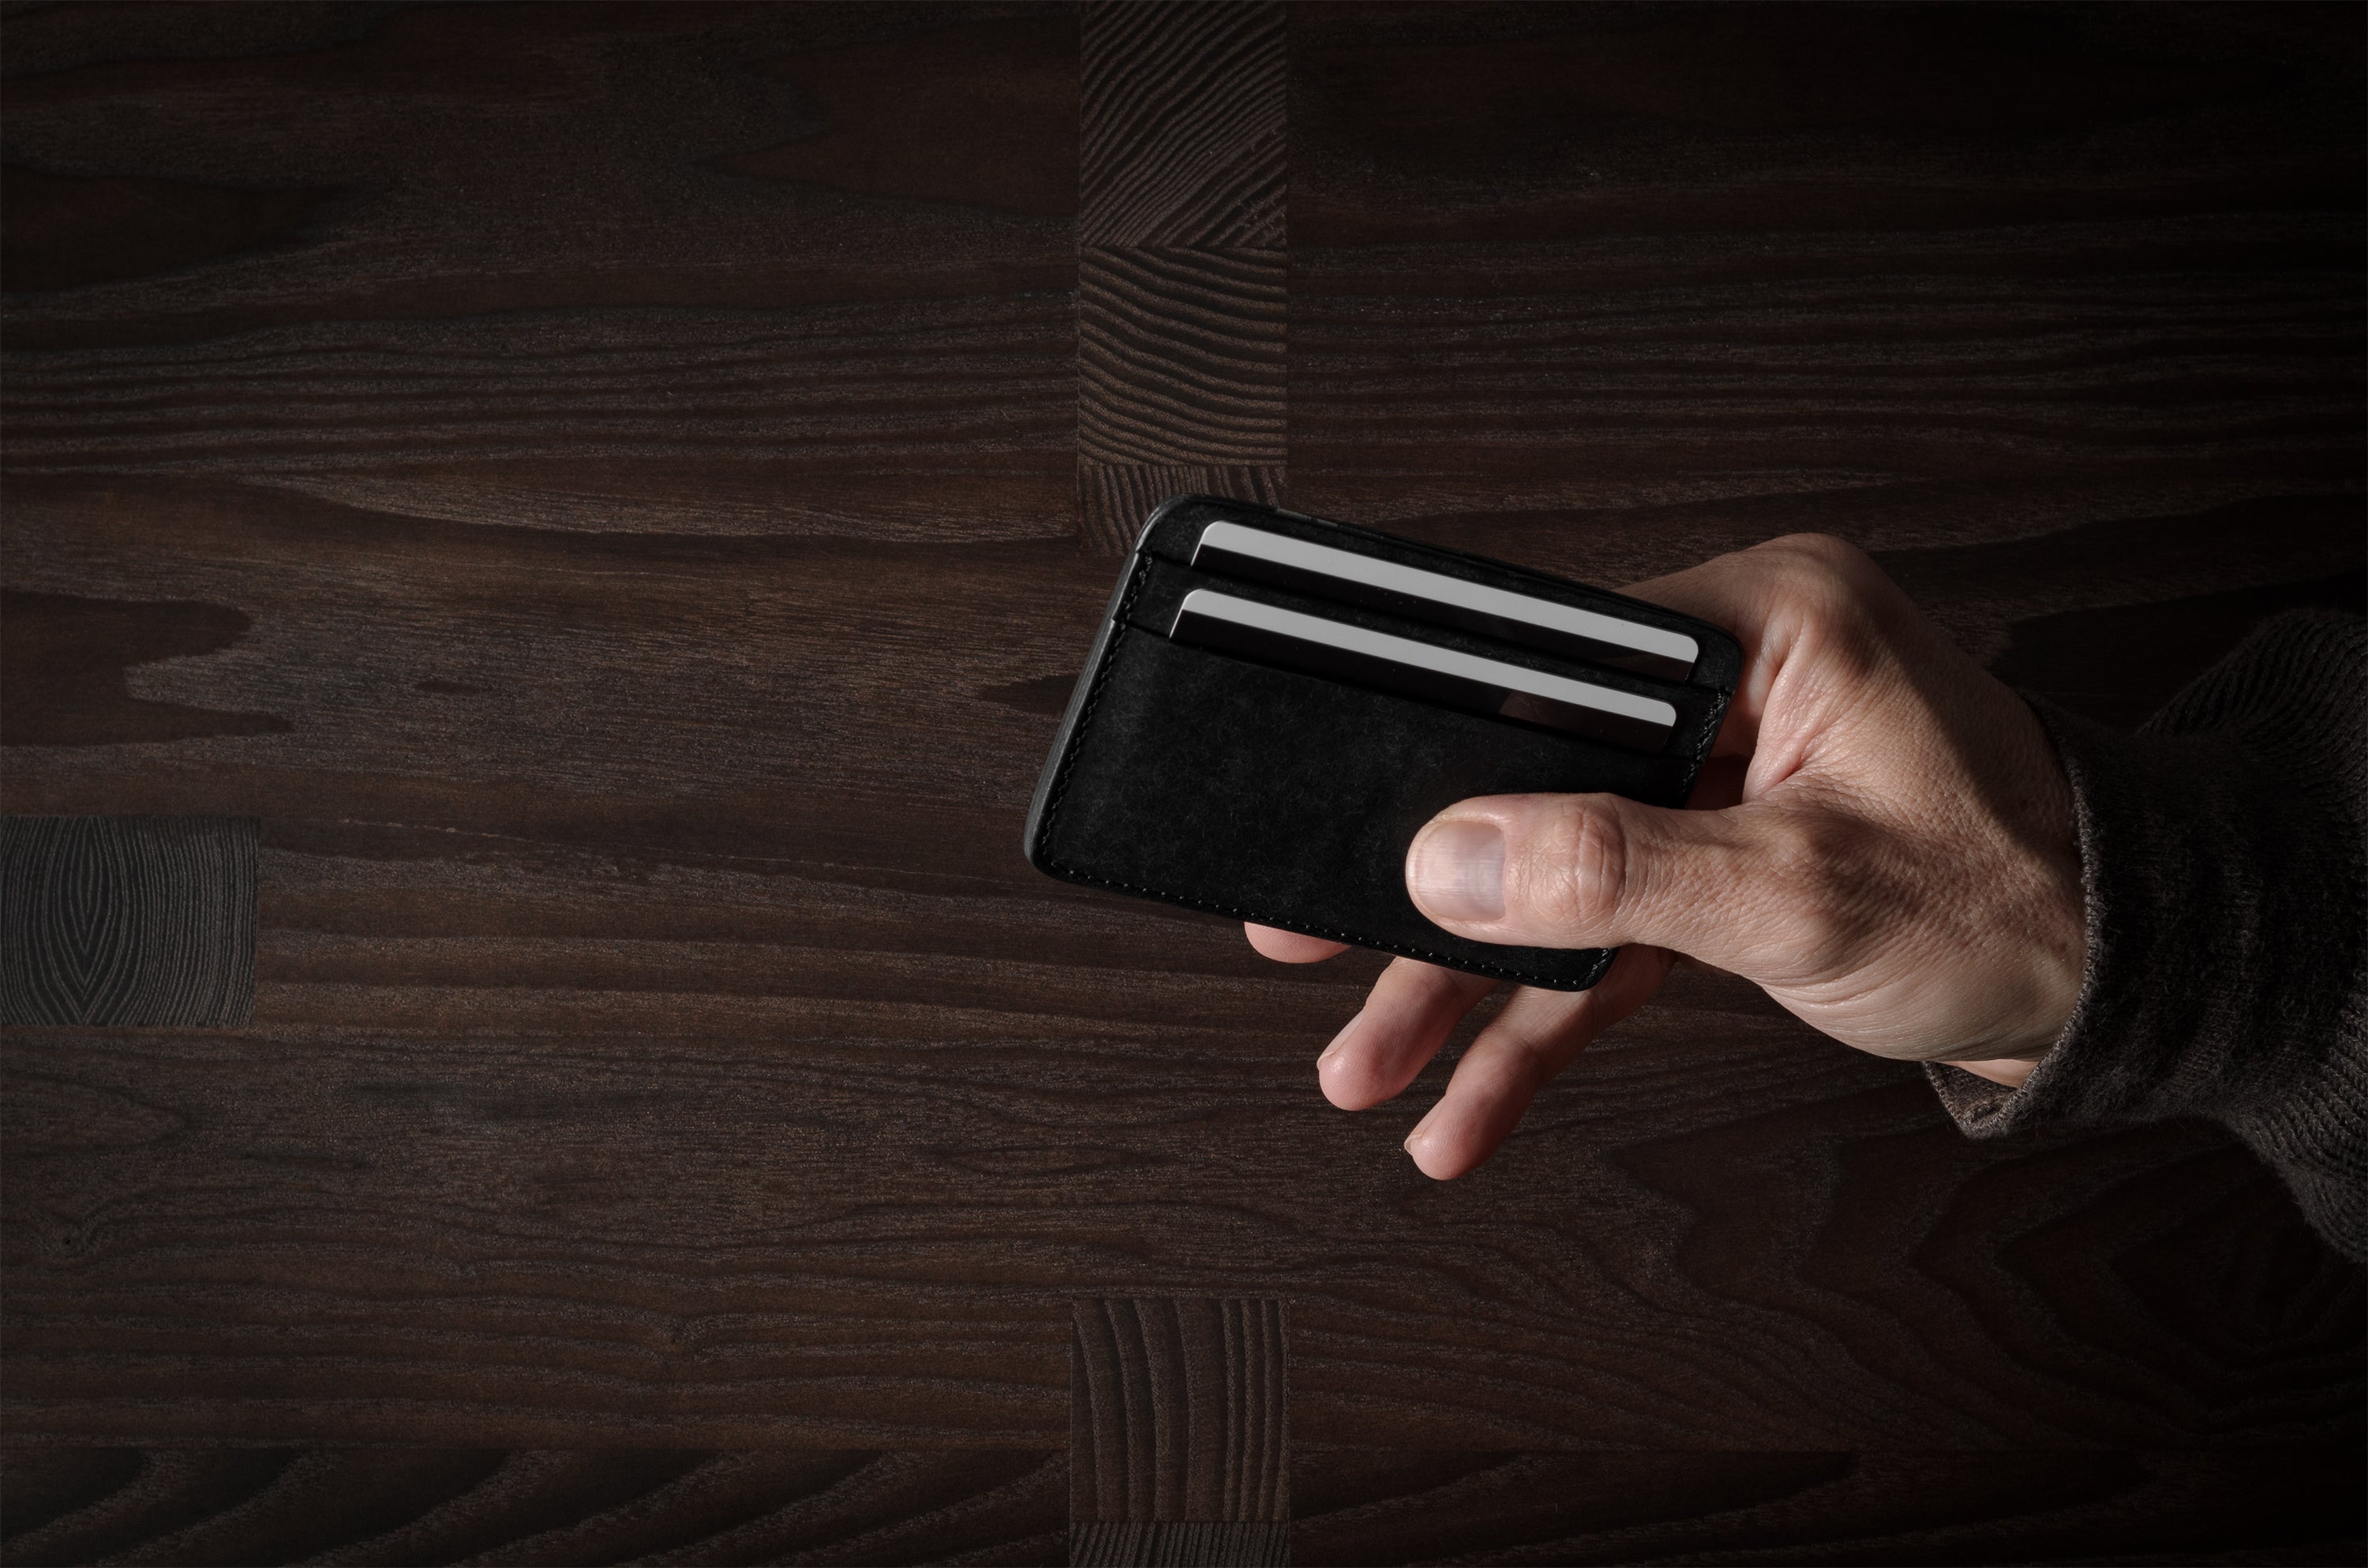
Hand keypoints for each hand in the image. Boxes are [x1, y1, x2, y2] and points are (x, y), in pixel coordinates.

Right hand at [1247, 533, 2086, 1179]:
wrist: (2119, 992)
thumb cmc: (2015, 905)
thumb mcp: (1799, 892)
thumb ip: (1616, 871)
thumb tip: (1451, 862)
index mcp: (1765, 621)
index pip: (1552, 667)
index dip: (1432, 753)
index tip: (1336, 823)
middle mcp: (1734, 680)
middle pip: (1531, 778)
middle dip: (1427, 899)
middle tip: (1302, 945)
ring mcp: (1726, 771)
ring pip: (1557, 870)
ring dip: (1469, 984)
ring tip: (1372, 1067)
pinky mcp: (1725, 851)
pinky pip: (1611, 928)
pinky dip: (1548, 1015)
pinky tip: (1475, 1099)